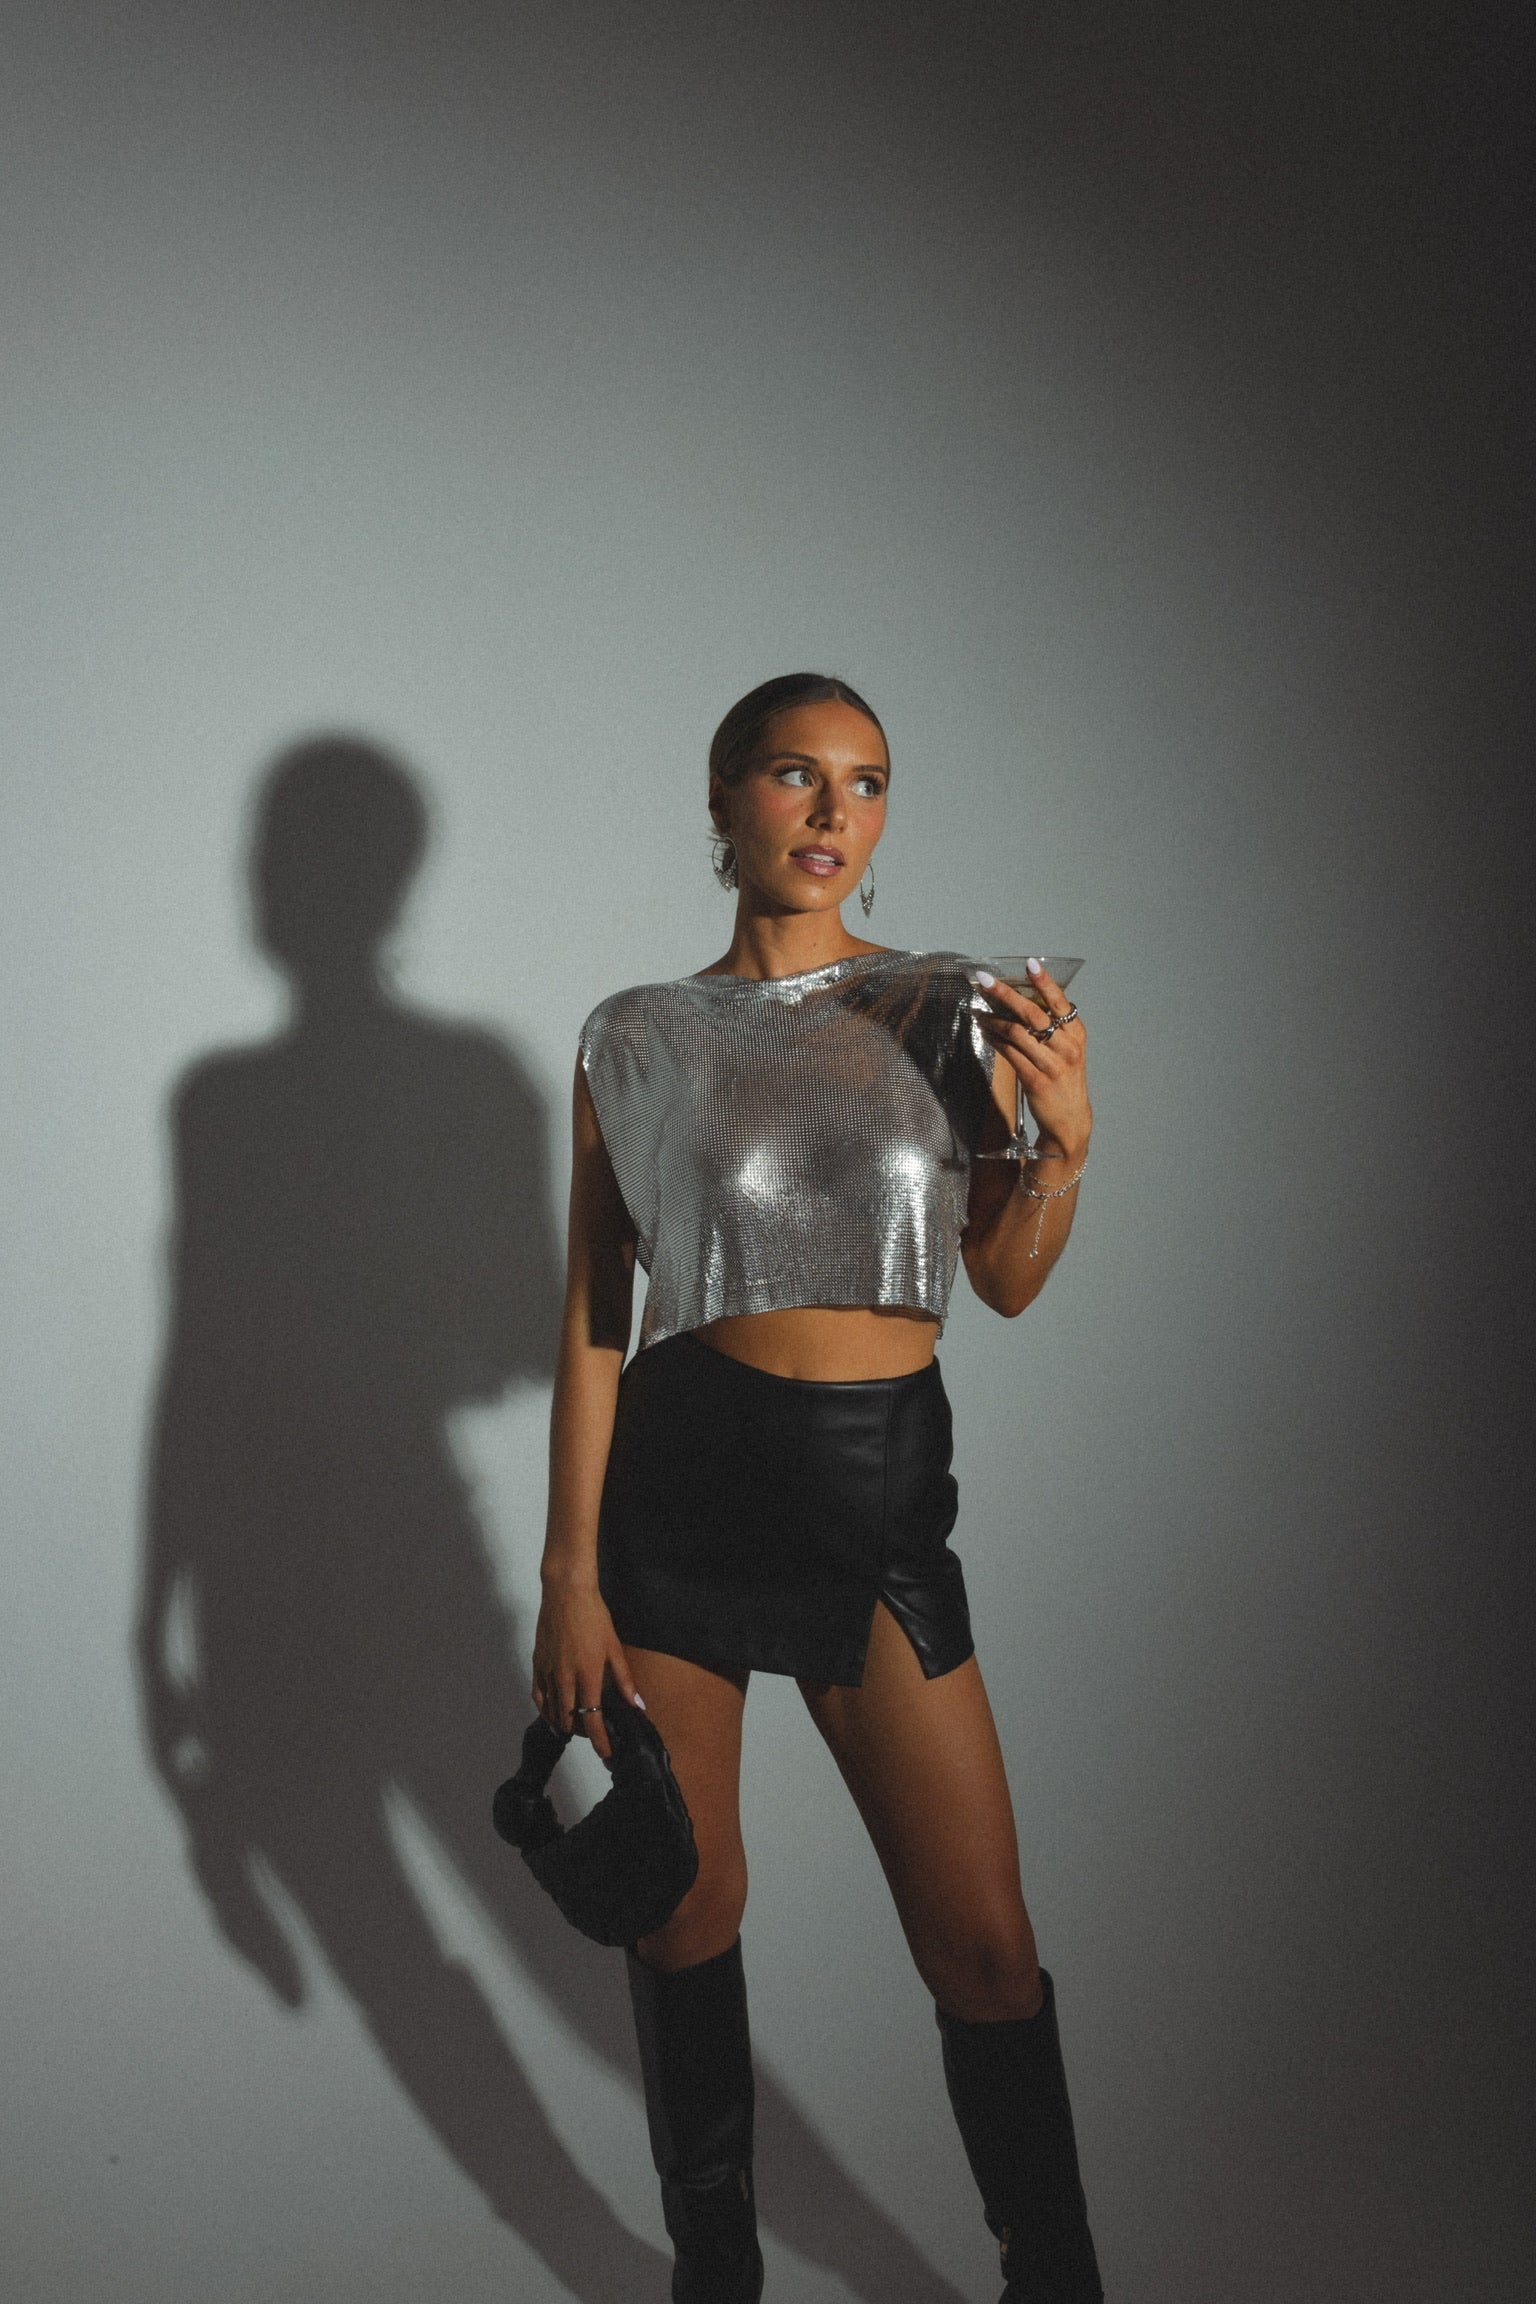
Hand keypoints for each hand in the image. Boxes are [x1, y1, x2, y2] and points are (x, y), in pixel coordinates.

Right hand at [530, 1577, 644, 1762]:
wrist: (566, 1593)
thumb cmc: (594, 1617)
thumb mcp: (615, 1648)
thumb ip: (624, 1680)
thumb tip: (637, 1704)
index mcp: (587, 1676)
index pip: (592, 1719)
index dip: (599, 1740)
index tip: (605, 1752)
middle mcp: (565, 1678)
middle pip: (569, 1719)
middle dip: (581, 1732)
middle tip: (593, 1733)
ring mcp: (548, 1672)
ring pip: (551, 1711)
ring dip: (563, 1723)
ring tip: (574, 1726)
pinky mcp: (537, 1663)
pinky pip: (538, 1695)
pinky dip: (545, 1709)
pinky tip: (552, 1711)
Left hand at [977, 959, 1091, 1158]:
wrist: (1070, 1119)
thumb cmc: (1065, 1079)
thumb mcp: (1067, 1050)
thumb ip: (1052, 1028)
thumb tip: (1021, 1001)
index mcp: (1076, 1034)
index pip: (1060, 1001)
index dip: (1044, 981)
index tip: (1029, 963)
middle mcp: (1067, 1046)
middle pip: (1033, 1013)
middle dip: (1006, 993)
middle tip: (985, 980)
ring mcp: (1052, 1064)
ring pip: (1017, 1032)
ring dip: (993, 1019)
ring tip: (978, 1012)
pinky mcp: (1035, 1080)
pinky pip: (1009, 1053)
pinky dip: (994, 1040)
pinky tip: (984, 1032)